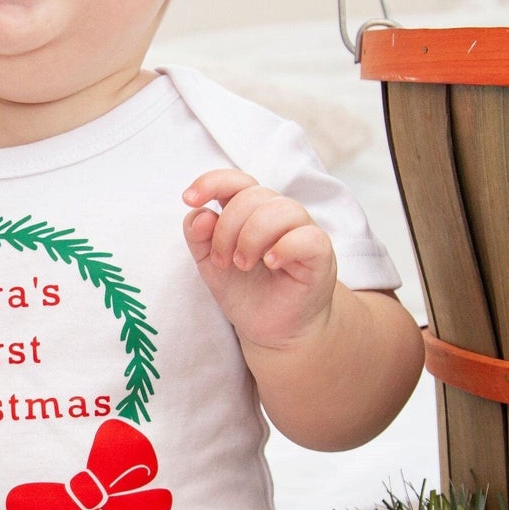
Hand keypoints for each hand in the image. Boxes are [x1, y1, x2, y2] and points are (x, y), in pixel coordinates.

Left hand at [182, 168, 337, 349]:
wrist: (273, 329)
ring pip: (281, 209)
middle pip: (252, 196)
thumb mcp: (210, 263)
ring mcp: (301, 230)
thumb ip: (199, 236)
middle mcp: (277, 214)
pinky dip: (283, 247)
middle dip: (227, 229)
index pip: (236, 181)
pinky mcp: (320, 253)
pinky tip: (270, 263)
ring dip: (252, 237)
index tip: (189, 199)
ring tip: (243, 265)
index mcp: (250, 211)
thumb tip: (200, 213)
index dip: (212, 182)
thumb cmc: (245, 290)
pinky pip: (307, 237)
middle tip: (224, 262)